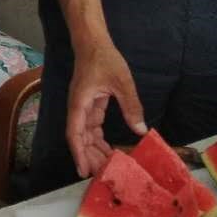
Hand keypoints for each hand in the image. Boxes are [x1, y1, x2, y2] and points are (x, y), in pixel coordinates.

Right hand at [67, 42, 146, 177]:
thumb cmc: (104, 58)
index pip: (75, 133)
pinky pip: (92, 126)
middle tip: (103, 175)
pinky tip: (108, 148)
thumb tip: (140, 130)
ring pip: (86, 134)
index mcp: (80, 103)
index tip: (83, 171)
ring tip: (108, 166)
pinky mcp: (90, 104)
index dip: (79, 153)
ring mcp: (83, 106)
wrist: (93, 41)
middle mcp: (78, 107)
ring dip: (94, 149)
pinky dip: (98, 139)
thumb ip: (131, 105)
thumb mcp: (121, 81)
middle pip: (80, 137)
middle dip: (89, 156)